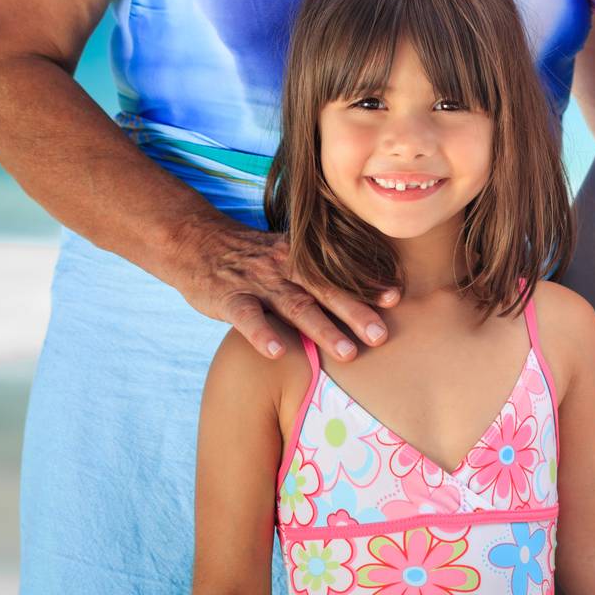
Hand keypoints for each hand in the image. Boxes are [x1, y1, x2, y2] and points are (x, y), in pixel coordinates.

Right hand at [165, 210, 397, 360]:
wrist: (198, 242)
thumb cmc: (251, 257)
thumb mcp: (285, 255)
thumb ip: (315, 272)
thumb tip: (358, 292)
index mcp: (301, 256)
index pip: (339, 270)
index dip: (366, 282)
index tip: (396, 296)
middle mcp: (284, 266)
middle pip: (325, 289)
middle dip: (355, 312)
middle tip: (382, 335)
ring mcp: (257, 282)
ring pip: (294, 305)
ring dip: (323, 328)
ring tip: (348, 352)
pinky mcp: (229, 298)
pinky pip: (247, 316)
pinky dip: (262, 333)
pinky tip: (278, 352)